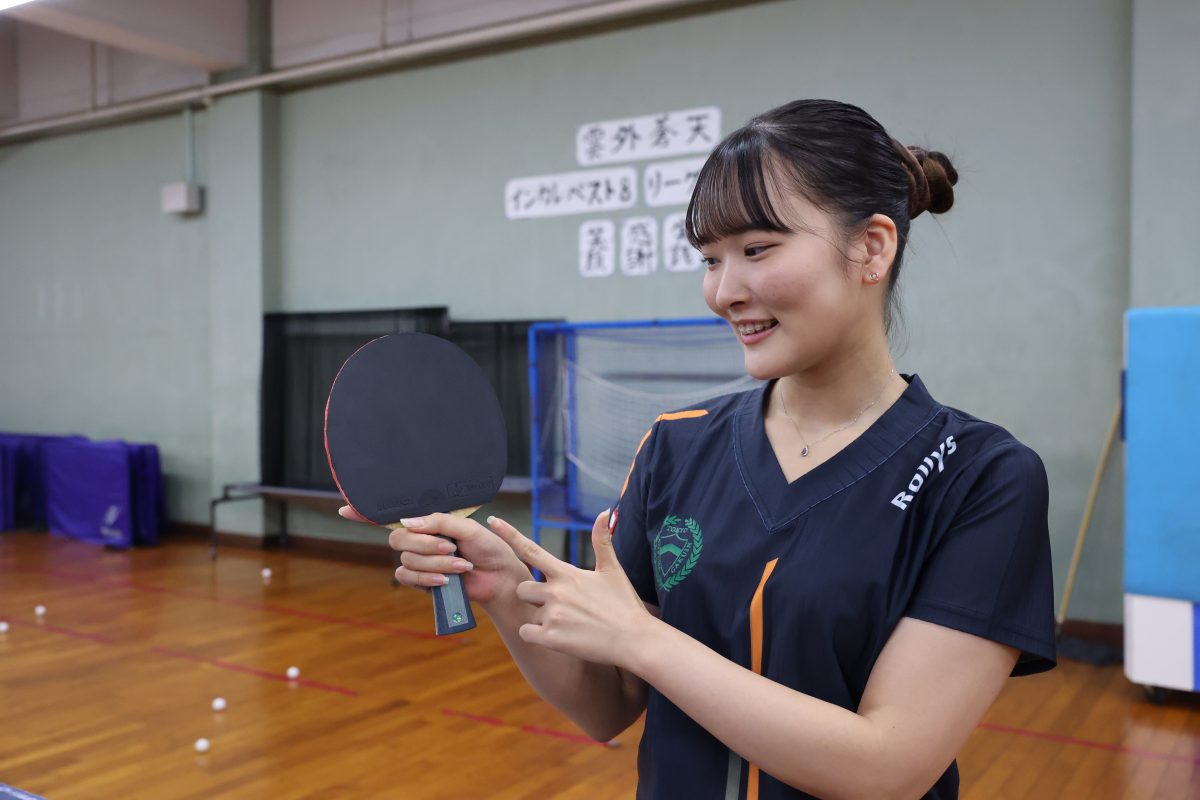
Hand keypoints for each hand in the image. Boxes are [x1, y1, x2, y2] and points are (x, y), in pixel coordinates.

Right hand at [338, 506, 529, 604]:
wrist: (500, 577)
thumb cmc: (488, 548)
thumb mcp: (467, 528)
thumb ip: (438, 522)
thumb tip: (407, 524)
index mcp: (429, 521)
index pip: (392, 514)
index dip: (366, 511)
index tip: (344, 507)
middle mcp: (420, 539)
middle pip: (398, 538)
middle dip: (424, 544)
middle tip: (451, 547)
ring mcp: (420, 560)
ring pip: (407, 560)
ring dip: (435, 564)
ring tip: (461, 566)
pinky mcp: (422, 581)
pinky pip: (408, 577)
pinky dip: (426, 578)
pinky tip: (445, 581)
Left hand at [487, 509, 657, 668]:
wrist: (634, 640)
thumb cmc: (624, 605)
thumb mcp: (612, 570)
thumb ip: (602, 540)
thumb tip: (604, 511)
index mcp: (567, 573)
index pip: (531, 550)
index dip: (509, 535)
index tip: (492, 521)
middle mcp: (556, 591)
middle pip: (522, 587)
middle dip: (533, 595)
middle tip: (558, 605)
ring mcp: (552, 615)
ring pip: (525, 611)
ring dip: (537, 616)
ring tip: (565, 622)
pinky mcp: (551, 638)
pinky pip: (525, 633)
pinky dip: (536, 636)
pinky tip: (557, 637)